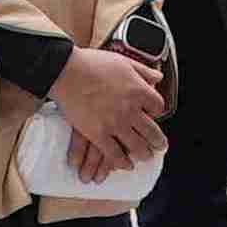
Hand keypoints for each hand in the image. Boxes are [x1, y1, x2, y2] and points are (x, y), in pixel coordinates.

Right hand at [44, 41, 166, 175]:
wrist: (67, 71)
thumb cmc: (93, 63)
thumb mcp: (123, 61)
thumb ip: (143, 70)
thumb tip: (158, 78)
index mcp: (139, 90)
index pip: (158, 106)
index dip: (157, 112)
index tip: (154, 115)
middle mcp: (131, 110)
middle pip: (151, 131)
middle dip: (157, 141)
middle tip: (159, 146)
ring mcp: (115, 124)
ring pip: (136, 146)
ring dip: (144, 154)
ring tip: (146, 156)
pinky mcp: (98, 134)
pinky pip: (115, 154)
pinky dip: (122, 162)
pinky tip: (126, 165)